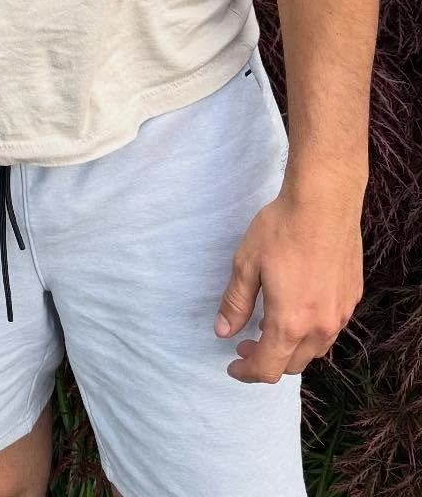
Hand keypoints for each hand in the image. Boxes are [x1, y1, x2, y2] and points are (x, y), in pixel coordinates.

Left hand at [214, 188, 363, 381]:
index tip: (233, 365)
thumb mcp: (246, 264)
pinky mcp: (352, 297)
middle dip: (268, 361)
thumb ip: (235, 303)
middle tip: (246, 345)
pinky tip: (298, 308)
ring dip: (291, 348)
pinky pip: (330, 328)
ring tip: (269, 327)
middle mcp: (320, 327)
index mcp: (290, 323)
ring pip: (315, 349)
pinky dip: (311, 331)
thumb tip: (223, 331)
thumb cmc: (281, 230)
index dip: (247, 372)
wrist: (324, 203)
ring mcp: (340, 313)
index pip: (268, 368)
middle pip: (293, 364)